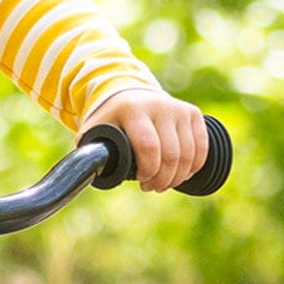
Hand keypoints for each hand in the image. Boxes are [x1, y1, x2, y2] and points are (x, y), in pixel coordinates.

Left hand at [79, 86, 210, 193]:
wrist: (130, 96)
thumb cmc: (110, 121)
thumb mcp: (94, 132)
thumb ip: (88, 153)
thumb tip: (81, 177)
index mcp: (133, 110)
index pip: (149, 146)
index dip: (149, 171)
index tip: (141, 182)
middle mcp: (159, 105)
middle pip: (171, 154)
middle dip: (163, 178)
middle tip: (152, 187)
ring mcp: (178, 108)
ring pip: (188, 154)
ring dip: (178, 176)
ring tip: (164, 183)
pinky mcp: (192, 112)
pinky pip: (202, 146)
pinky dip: (194, 166)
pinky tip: (182, 174)